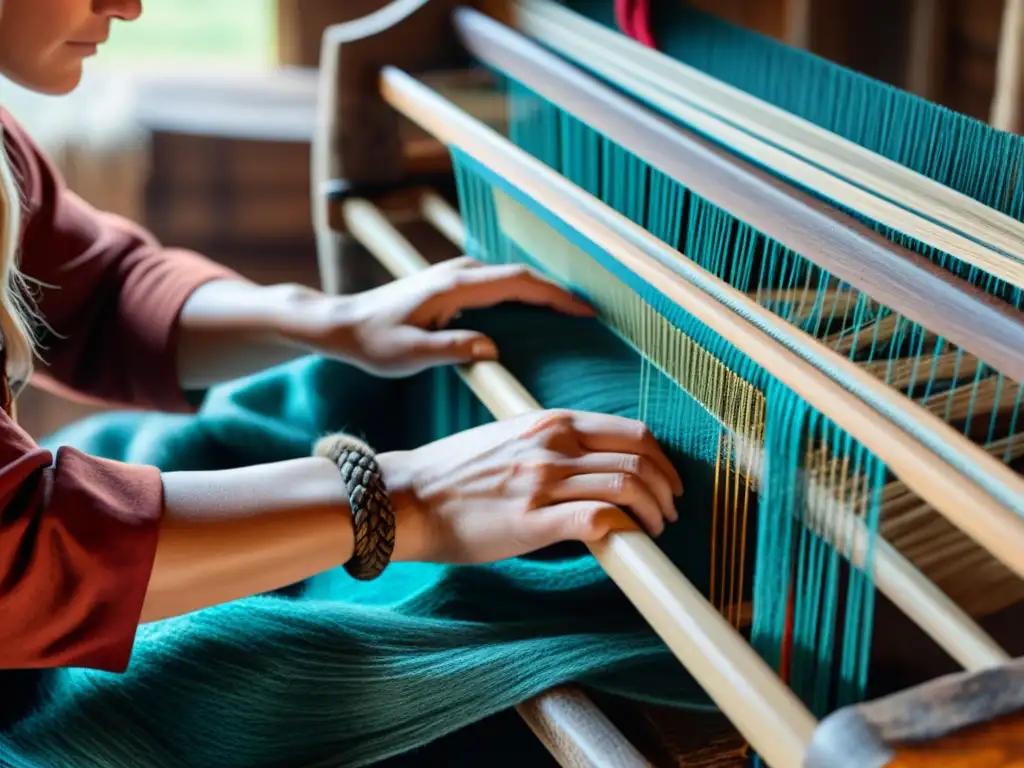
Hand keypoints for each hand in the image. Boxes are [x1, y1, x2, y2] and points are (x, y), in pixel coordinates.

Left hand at [293, 257, 593, 376]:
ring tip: (572, 315)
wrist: (341, 324)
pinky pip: (499, 285)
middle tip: (591, 316)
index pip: (520, 283)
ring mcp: (456, 275)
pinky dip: (523, 295)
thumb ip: (451, 350)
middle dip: (559, 293)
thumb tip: (492, 349)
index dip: (557, 296)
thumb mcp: (408, 355)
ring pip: (512, 279)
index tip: (586, 312)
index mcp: (456, 286)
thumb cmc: (372, 343)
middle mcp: (460, 273)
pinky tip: (534, 314)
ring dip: (542, 293)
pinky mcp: (451, 284)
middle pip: (523, 277)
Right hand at [378, 409, 682, 563]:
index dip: (663, 461)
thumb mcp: (512, 438)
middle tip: (668, 512)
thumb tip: (594, 465)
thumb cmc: (455, 472)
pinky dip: (622, 530)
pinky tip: (625, 542)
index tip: (669, 483)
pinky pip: (596, 520)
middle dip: (666, 490)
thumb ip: (554, 444)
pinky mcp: (530, 521)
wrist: (408, 496)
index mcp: (552, 422)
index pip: (633, 432)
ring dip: (652, 514)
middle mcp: (553, 445)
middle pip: (639, 459)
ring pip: (626, 487)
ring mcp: (542, 481)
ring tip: (653, 531)